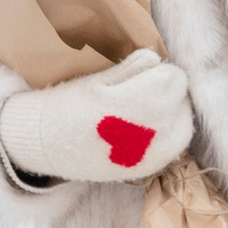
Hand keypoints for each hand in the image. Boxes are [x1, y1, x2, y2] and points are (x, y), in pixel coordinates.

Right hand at [0, 50, 193, 183]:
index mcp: (144, 103)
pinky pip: (173, 146)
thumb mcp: (97, 80)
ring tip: (142, 110)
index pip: (176, 77)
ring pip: (184, 124)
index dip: (158, 71)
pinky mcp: (148, 169)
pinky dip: (166, 135)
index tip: (138, 74)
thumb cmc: (66, 105)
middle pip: (182, 100)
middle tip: (139, 91)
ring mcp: (154, 155)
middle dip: (167, 92)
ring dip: (170, 113)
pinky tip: (143, 129)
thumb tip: (156, 58)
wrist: (43, 145)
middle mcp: (156, 132)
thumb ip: (133, 68)